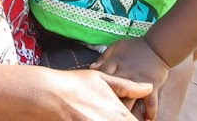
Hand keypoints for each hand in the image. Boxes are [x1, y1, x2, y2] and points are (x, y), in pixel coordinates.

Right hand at [36, 68, 152, 120]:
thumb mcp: (101, 79)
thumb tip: (149, 87)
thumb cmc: (74, 85)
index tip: (128, 115)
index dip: (135, 119)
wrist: (48, 95)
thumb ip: (128, 86)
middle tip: (107, 113)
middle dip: (124, 120)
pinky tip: (89, 117)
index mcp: (119, 113)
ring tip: (96, 114)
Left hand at [92, 38, 170, 119]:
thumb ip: (103, 58)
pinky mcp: (152, 86)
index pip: (101, 74)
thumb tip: (92, 68)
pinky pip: (151, 101)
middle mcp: (125, 72)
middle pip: (114, 88)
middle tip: (105, 110)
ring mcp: (139, 80)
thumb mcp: (115, 47)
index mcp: (115, 62)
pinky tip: (148, 119)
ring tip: (124, 117)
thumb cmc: (134, 47)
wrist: (156, 47)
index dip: (96, 84)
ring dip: (127, 108)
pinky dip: (150, 111)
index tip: (91, 94)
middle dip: (110, 99)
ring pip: (131, 98)